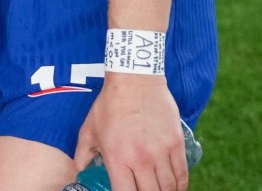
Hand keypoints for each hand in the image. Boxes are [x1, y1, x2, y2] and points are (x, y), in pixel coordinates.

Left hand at [74, 75, 188, 190]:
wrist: (134, 80)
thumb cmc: (109, 105)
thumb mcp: (88, 130)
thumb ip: (82, 154)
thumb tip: (79, 171)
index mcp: (117, 158)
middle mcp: (140, 158)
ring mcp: (160, 151)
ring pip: (168, 187)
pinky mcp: (175, 143)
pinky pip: (182, 172)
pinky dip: (181, 185)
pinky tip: (176, 188)